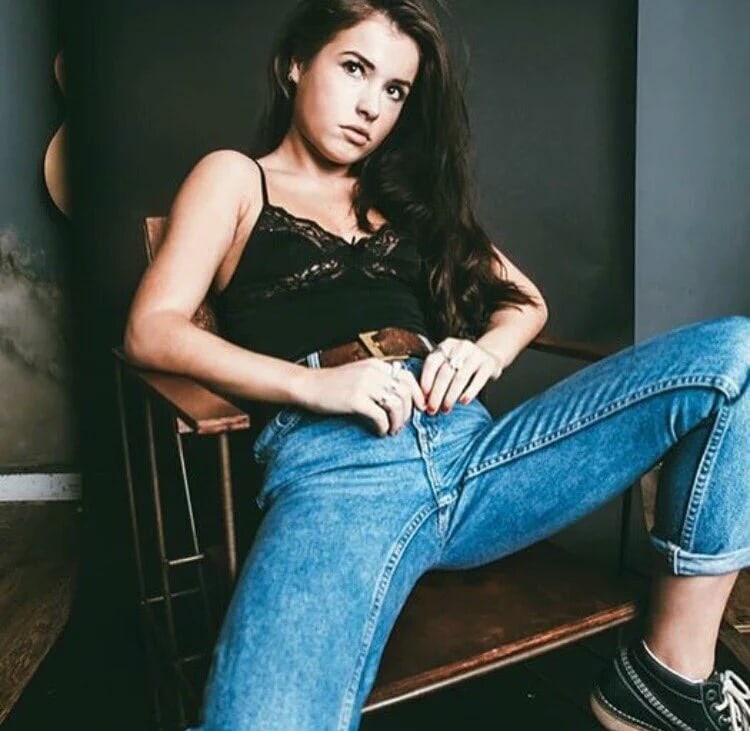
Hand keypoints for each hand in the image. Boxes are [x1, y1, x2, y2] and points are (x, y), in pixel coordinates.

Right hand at [298, 358, 425, 435]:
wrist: (308, 386)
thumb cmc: (334, 384)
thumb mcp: (360, 374)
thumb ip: (379, 380)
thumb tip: (402, 397)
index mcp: (377, 365)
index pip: (408, 377)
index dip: (418, 394)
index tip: (420, 408)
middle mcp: (373, 372)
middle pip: (405, 392)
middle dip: (409, 412)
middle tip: (402, 424)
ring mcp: (364, 384)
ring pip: (396, 405)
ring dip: (398, 421)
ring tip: (392, 430)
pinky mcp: (355, 399)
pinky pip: (380, 416)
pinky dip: (384, 427)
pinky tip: (380, 432)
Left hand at [420, 338, 502, 412]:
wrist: (489, 356)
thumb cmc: (462, 364)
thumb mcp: (448, 362)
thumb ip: (435, 375)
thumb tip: (423, 399)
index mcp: (446, 346)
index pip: (432, 362)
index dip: (425, 380)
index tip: (423, 397)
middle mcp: (460, 347)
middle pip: (444, 372)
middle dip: (437, 394)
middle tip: (432, 409)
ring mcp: (476, 354)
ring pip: (459, 378)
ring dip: (450, 396)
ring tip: (446, 409)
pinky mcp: (489, 364)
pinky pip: (478, 381)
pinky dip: (469, 393)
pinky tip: (463, 402)